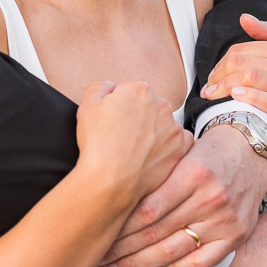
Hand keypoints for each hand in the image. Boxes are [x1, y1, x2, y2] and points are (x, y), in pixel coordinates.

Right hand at [75, 81, 191, 206]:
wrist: (110, 179)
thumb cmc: (97, 144)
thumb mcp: (86, 105)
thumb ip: (100, 87)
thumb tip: (110, 87)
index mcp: (139, 90)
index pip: (131, 92)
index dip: (119, 107)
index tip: (113, 121)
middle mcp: (161, 105)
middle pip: (149, 106)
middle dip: (138, 117)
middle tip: (122, 136)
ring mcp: (173, 127)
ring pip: (163, 123)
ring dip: (153, 131)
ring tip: (135, 148)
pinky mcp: (180, 148)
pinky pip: (179, 141)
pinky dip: (169, 146)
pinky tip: (153, 153)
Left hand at [98, 124, 266, 266]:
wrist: (250, 154)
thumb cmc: (208, 153)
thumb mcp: (181, 152)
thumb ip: (154, 174)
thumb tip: (112, 198)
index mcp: (194, 173)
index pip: (148, 210)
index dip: (119, 228)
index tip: (100, 233)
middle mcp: (211, 198)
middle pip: (156, 233)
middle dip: (122, 249)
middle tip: (100, 255)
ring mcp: (224, 221)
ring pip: (172, 252)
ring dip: (138, 264)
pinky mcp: (234, 237)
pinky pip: (197, 263)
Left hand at [200, 15, 266, 176]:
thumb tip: (244, 18)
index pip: (241, 50)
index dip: (220, 64)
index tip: (212, 78)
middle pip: (240, 63)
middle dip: (218, 76)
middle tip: (208, 90)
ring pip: (248, 77)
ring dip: (223, 87)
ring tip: (212, 97)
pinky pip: (265, 100)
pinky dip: (246, 97)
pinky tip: (234, 98)